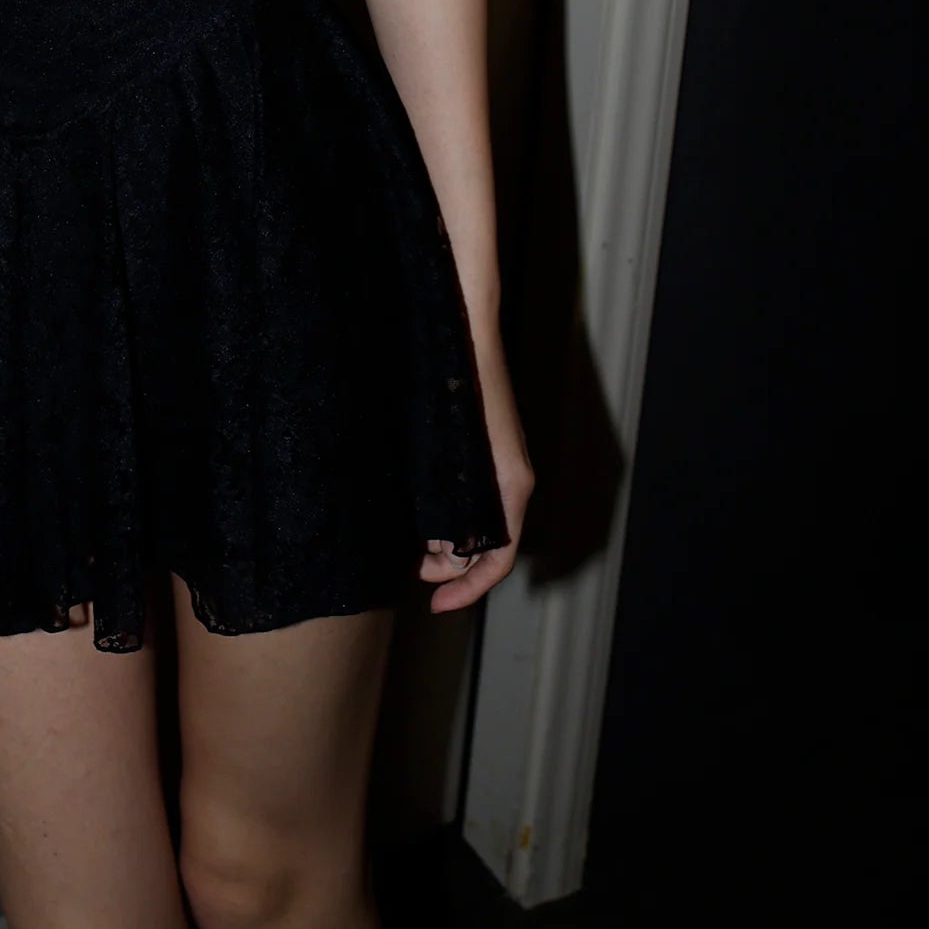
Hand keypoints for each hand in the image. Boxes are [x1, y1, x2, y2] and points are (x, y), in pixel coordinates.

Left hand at [418, 332, 533, 614]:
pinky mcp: (486, 452)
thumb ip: (454, 502)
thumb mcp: (454, 451)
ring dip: (450, 542)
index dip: (469, 588)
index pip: (499, 559)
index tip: (435, 602)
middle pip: (489, 547)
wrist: (467, 326)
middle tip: (415, 567)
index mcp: (511, 486)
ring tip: (416, 544)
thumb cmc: (459, 379)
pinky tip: (423, 512)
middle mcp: (512, 481)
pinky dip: (452, 516)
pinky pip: (475, 500)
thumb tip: (442, 549)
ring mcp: (501, 466)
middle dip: (453, 567)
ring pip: (481, 524)